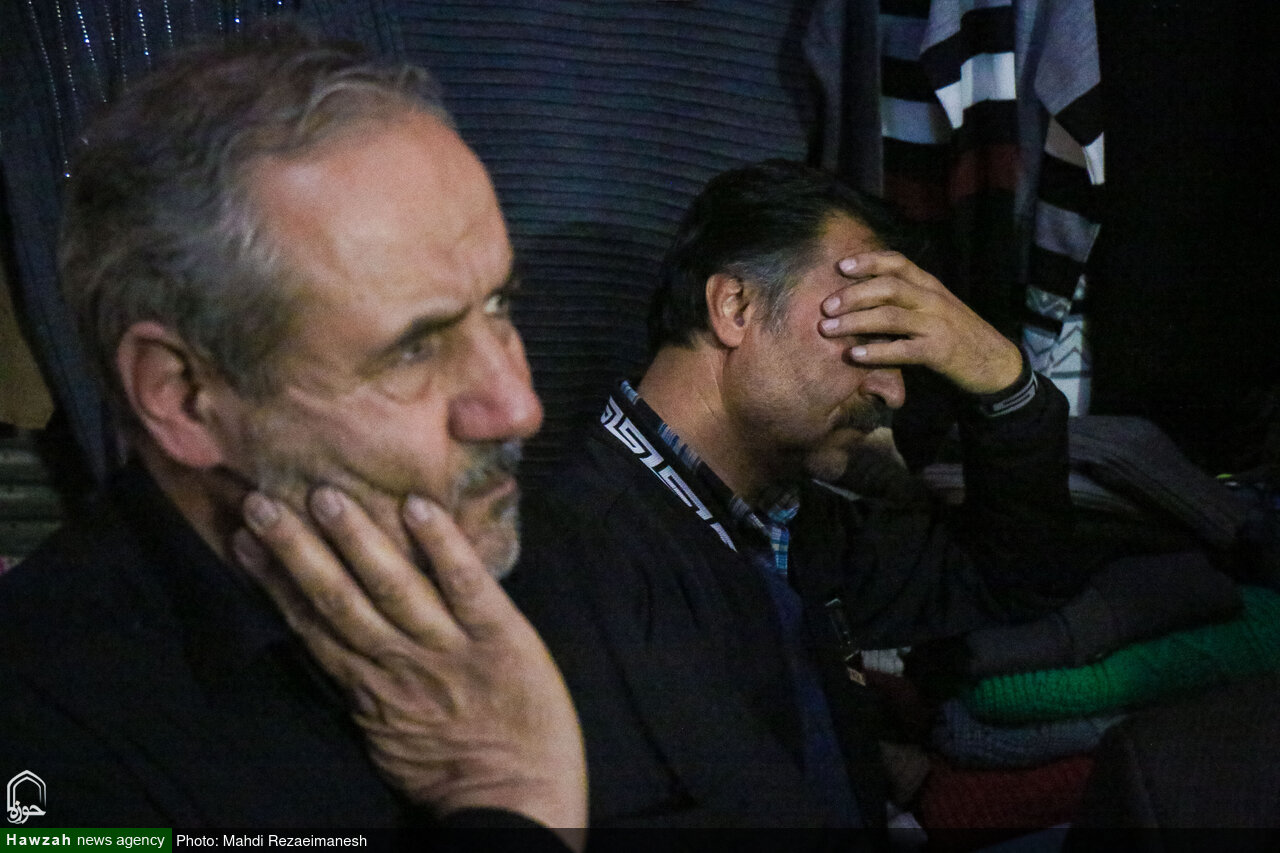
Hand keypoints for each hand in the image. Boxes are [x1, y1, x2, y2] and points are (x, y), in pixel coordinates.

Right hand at [232, 487, 586, 846]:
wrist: (518, 801)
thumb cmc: (450, 769)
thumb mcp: (387, 734)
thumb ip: (362, 685)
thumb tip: (331, 644)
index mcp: (367, 686)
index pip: (310, 624)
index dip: (273, 582)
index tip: (240, 540)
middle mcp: (398, 662)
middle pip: (338, 600)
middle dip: (297, 551)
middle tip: (261, 503)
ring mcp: (449, 649)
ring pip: (394, 587)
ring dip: (358, 539)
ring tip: (326, 496)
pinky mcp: (501, 638)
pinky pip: (467, 585)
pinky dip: (443, 547)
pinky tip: (419, 507)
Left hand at [817, 251, 1022, 395]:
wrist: (995, 364)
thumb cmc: (956, 335)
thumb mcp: (933, 309)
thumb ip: (905, 300)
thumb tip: (861, 296)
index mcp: (930, 285)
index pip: (897, 263)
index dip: (868, 261)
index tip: (840, 266)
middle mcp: (933, 299)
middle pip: (889, 287)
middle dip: (853, 294)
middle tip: (826, 305)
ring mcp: (937, 324)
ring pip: (891, 316)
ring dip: (855, 322)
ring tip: (828, 329)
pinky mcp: (939, 352)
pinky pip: (902, 350)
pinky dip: (876, 352)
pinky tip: (854, 356)